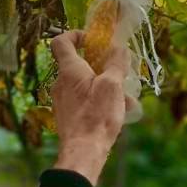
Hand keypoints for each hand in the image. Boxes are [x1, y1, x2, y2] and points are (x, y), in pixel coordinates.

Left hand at [49, 30, 129, 181]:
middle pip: (77, 65)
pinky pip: (83, 101)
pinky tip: (118, 112)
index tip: (91, 39)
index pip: (60, 42)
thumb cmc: (96, 116)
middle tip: (117, 71)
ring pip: (83, 85)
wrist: (82, 152)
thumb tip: (119, 48)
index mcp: (69, 71)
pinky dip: (98, 101)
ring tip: (125, 98)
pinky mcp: (67, 116)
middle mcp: (60, 83)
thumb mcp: (112, 86)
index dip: (74, 35)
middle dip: (99, 65)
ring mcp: (61, 101)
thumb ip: (116, 64)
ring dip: (103, 86)